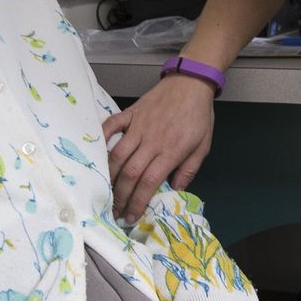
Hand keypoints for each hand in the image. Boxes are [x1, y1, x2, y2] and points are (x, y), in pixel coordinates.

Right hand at [104, 74, 215, 220]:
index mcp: (170, 151)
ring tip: (106, 192)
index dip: (137, 202)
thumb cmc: (198, 116)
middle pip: (130, 173)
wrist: (191, 83)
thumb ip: (188, 170)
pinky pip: (110, 126)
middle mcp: (151, 140)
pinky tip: (97, 155)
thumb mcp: (202, 146)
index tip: (131, 216)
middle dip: (120, 196)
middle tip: (115, 210)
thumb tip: (176, 190)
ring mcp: (138, 126)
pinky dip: (101, 140)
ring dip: (109, 177)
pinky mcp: (130, 113)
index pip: (149, 183)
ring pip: (117, 155)